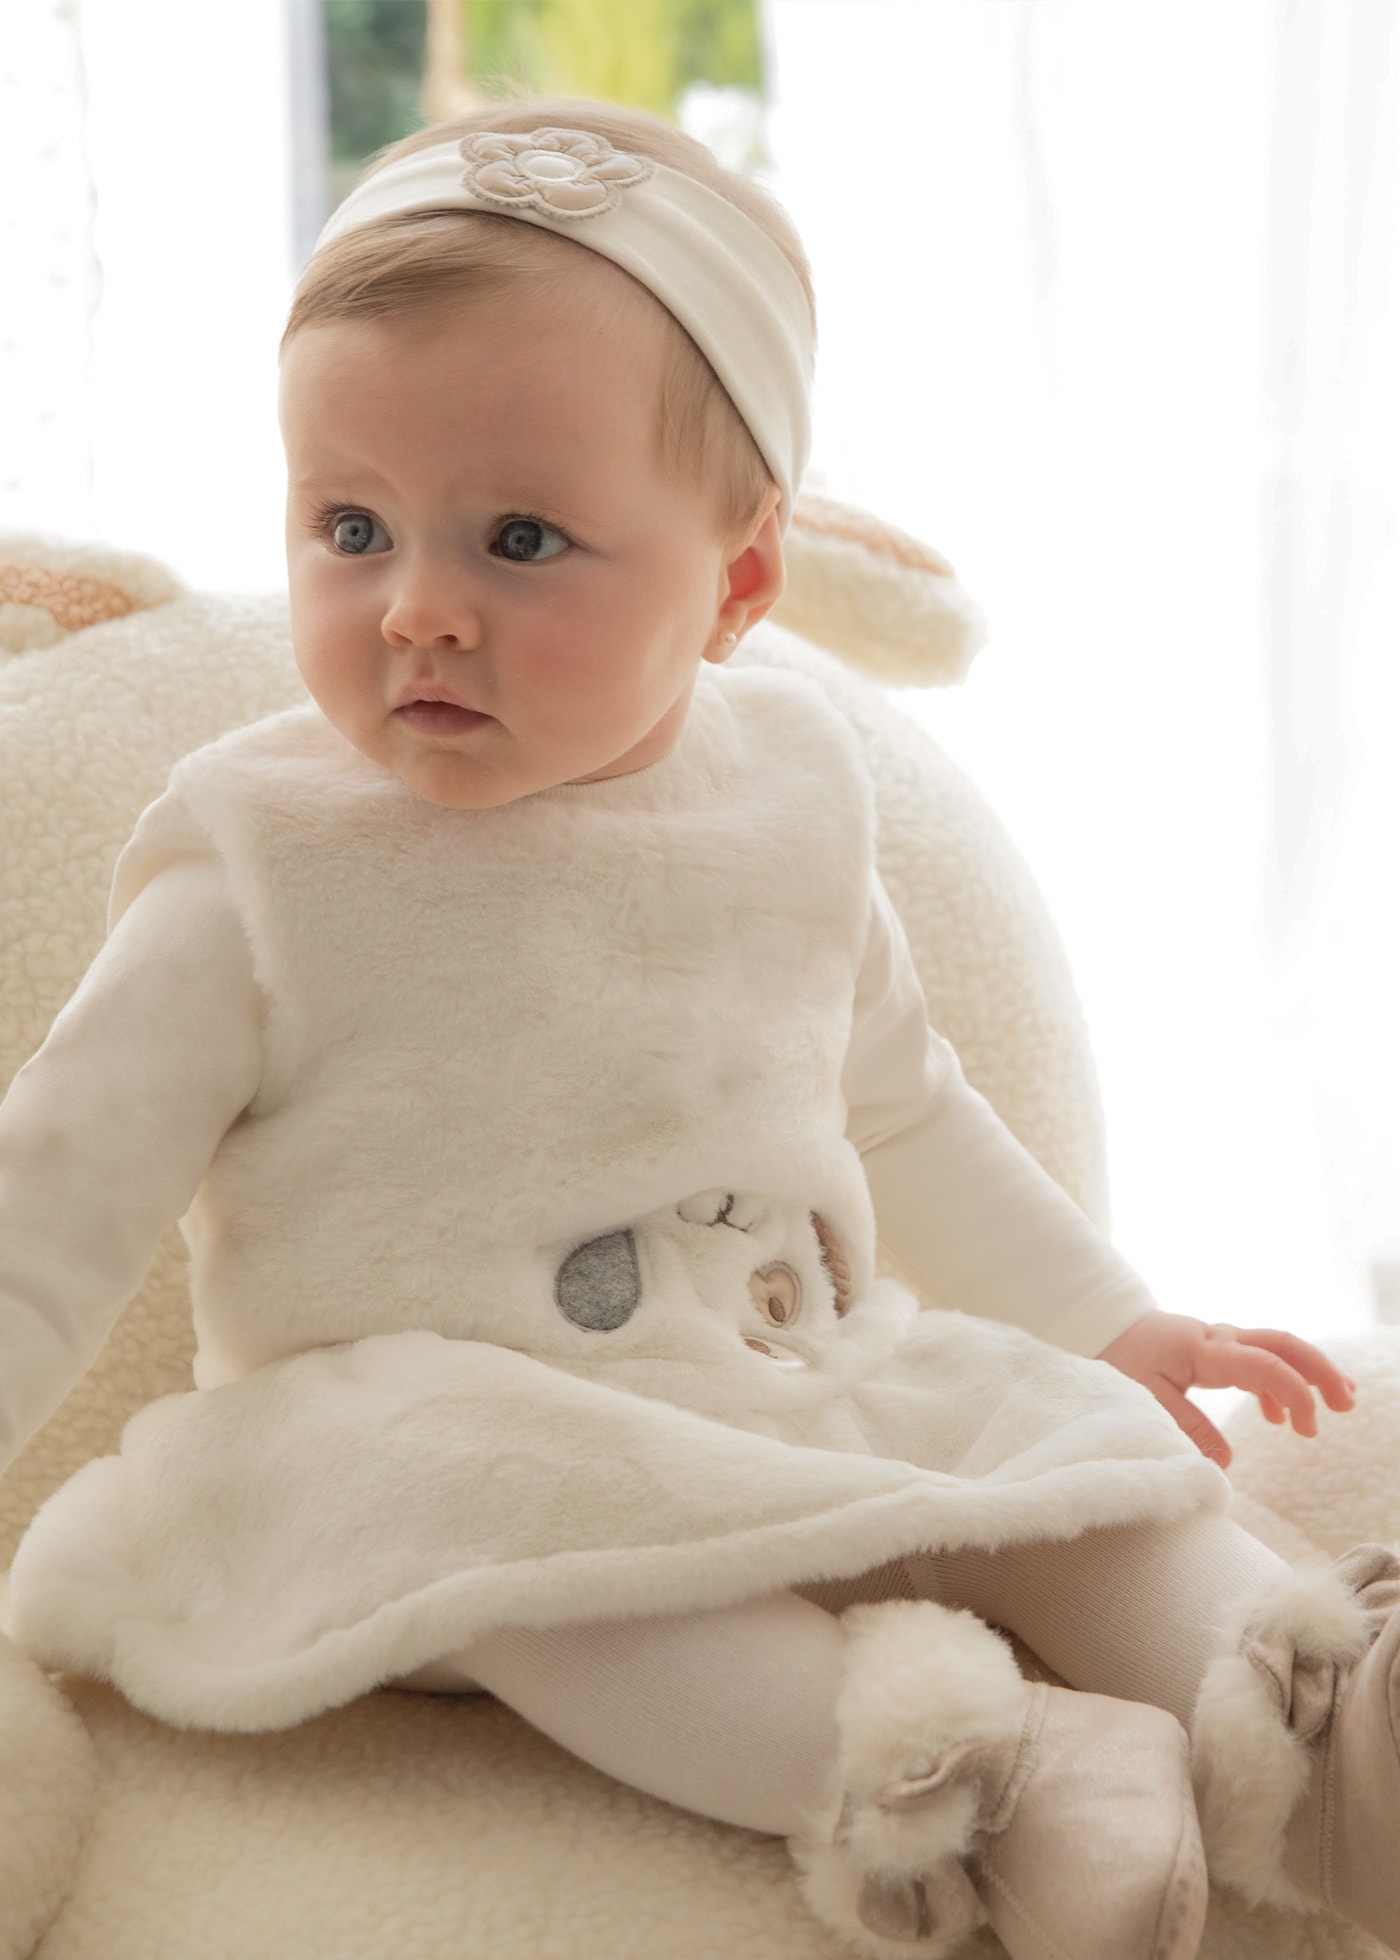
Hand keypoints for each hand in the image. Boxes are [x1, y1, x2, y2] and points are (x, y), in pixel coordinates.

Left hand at [1095, 1310, 1355, 1465]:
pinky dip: (1276, 1385)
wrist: (1094, 1323)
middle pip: (1282, 1344)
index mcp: (1203, 1348)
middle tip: (1344, 1402)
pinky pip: (1256, 1360)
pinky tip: (1279, 1418)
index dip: (1292, 1392)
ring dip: (1309, 1373)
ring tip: (1338, 1404)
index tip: (1307, 1424)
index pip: (1262, 1364)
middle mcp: (1217, 1338)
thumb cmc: (1114, 1357)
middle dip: (1319, 1371)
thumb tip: (1225, 1461)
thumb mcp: (1142, 1397)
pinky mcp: (1211, 1349)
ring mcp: (1216, 1340)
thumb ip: (1185, 1426)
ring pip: (1276, 1348)